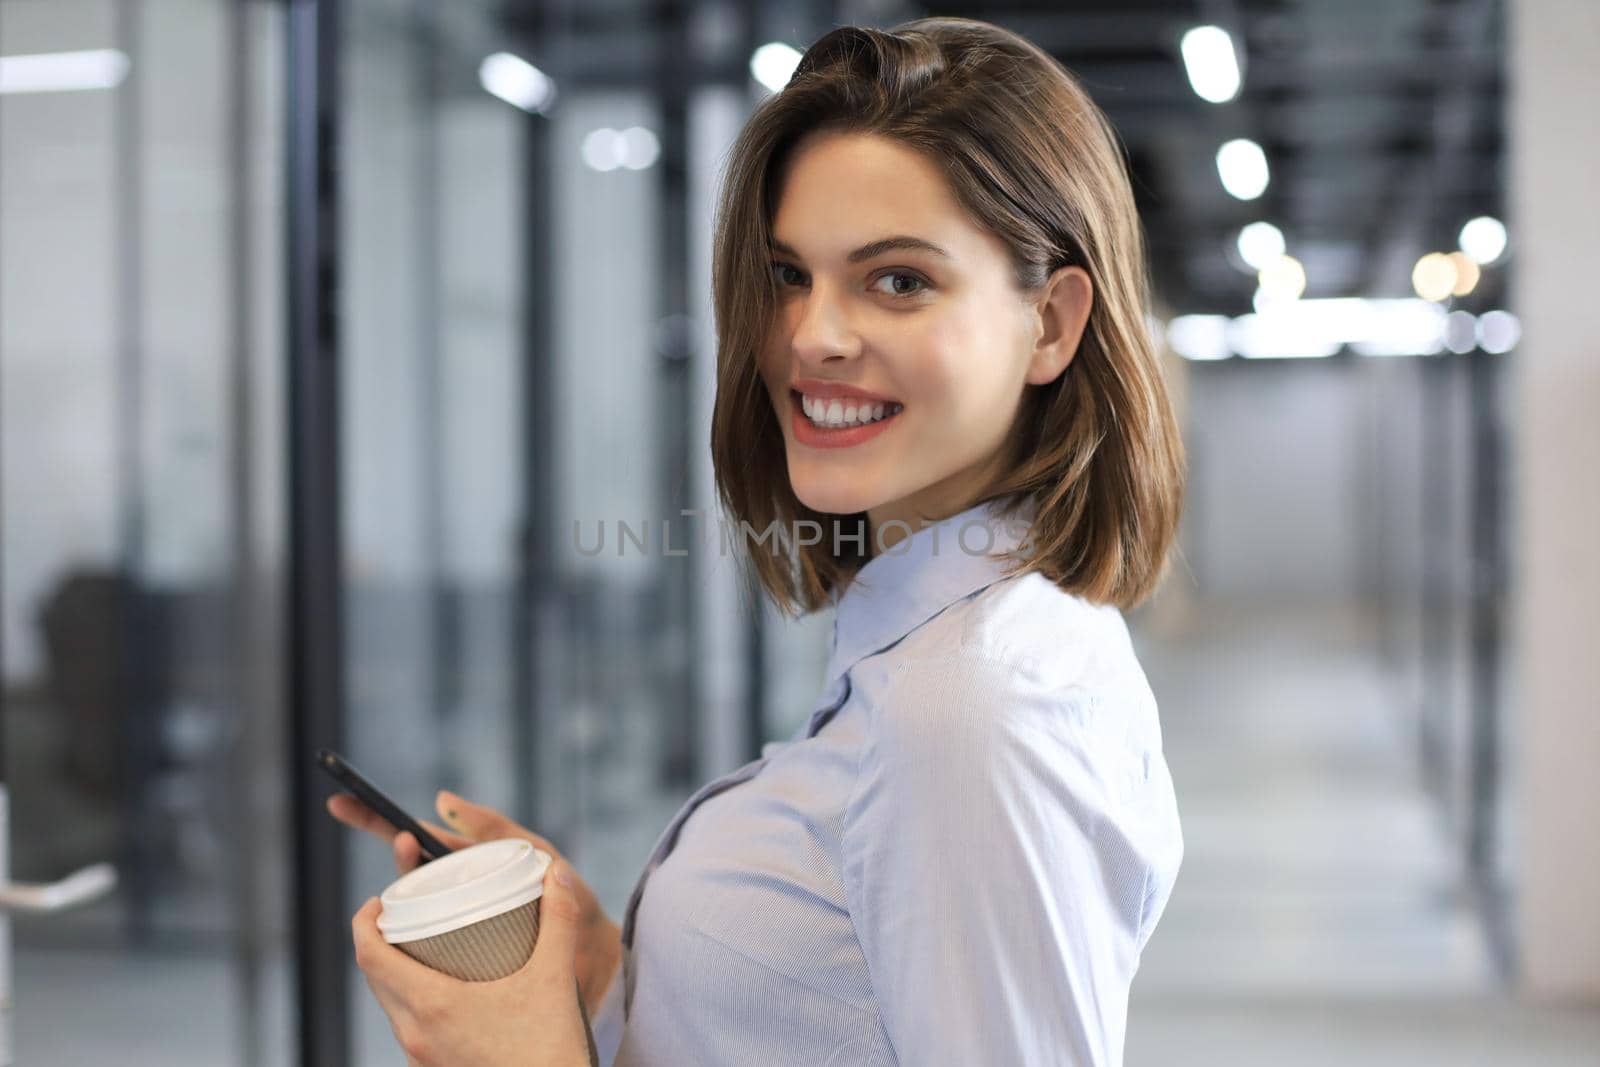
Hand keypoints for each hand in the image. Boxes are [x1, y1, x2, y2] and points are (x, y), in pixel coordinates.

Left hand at [352, 856, 595, 1066]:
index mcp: (433, 1005)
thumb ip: (558, 919)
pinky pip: (408, 1031)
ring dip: (396, 976)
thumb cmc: (549, 1051)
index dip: (363, 922)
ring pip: (390, 1007)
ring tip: (425, 951)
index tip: (377, 901)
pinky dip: (414, 1004)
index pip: (369, 956)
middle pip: (374, 979)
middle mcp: (415, 1035)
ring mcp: (421, 1060)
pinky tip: (446, 996)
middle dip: (380, 943)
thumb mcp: (555, 978)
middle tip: (404, 917)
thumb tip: (556, 871)